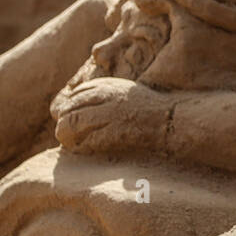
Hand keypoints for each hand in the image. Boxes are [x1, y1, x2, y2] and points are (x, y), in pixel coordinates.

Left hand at [53, 77, 170, 154]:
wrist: (172, 121)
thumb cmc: (150, 110)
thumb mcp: (126, 92)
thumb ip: (104, 95)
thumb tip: (77, 105)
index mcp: (109, 86)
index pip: (76, 93)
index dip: (68, 106)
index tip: (68, 117)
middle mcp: (107, 97)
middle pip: (69, 107)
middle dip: (63, 121)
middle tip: (64, 133)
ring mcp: (111, 114)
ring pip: (71, 123)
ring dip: (65, 134)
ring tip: (68, 141)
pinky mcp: (114, 132)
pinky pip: (86, 140)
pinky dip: (79, 146)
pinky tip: (81, 149)